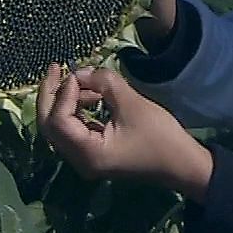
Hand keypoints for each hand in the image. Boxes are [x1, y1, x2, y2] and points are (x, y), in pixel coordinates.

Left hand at [37, 64, 212, 201]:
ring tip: (86, 82)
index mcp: (87, 153)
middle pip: (49, 125)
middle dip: (51, 94)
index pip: (57, 121)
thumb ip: (102, 82)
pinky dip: (77, 110)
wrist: (182, 165)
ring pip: (59, 126)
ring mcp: (85, 159)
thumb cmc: (160, 136)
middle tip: (56, 68)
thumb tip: (80, 72)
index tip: (78, 74)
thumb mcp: (131, 103)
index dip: (63, 93)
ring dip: (66, 101)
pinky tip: (92, 95)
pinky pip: (74, 129)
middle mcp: (79, 160)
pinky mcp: (94, 153)